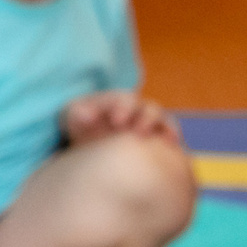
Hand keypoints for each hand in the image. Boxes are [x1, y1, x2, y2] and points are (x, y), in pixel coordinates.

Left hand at [61, 89, 177, 145]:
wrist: (90, 138)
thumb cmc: (82, 123)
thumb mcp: (74, 117)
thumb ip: (77, 114)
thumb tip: (86, 116)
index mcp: (118, 101)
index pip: (124, 100)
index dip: (123, 108)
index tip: (116, 121)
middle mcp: (137, 109)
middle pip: (148, 108)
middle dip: (145, 118)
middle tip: (137, 131)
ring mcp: (148, 122)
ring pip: (162, 120)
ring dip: (164, 128)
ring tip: (162, 140)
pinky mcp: (156, 136)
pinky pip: (170, 134)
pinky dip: (173, 138)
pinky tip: (172, 146)